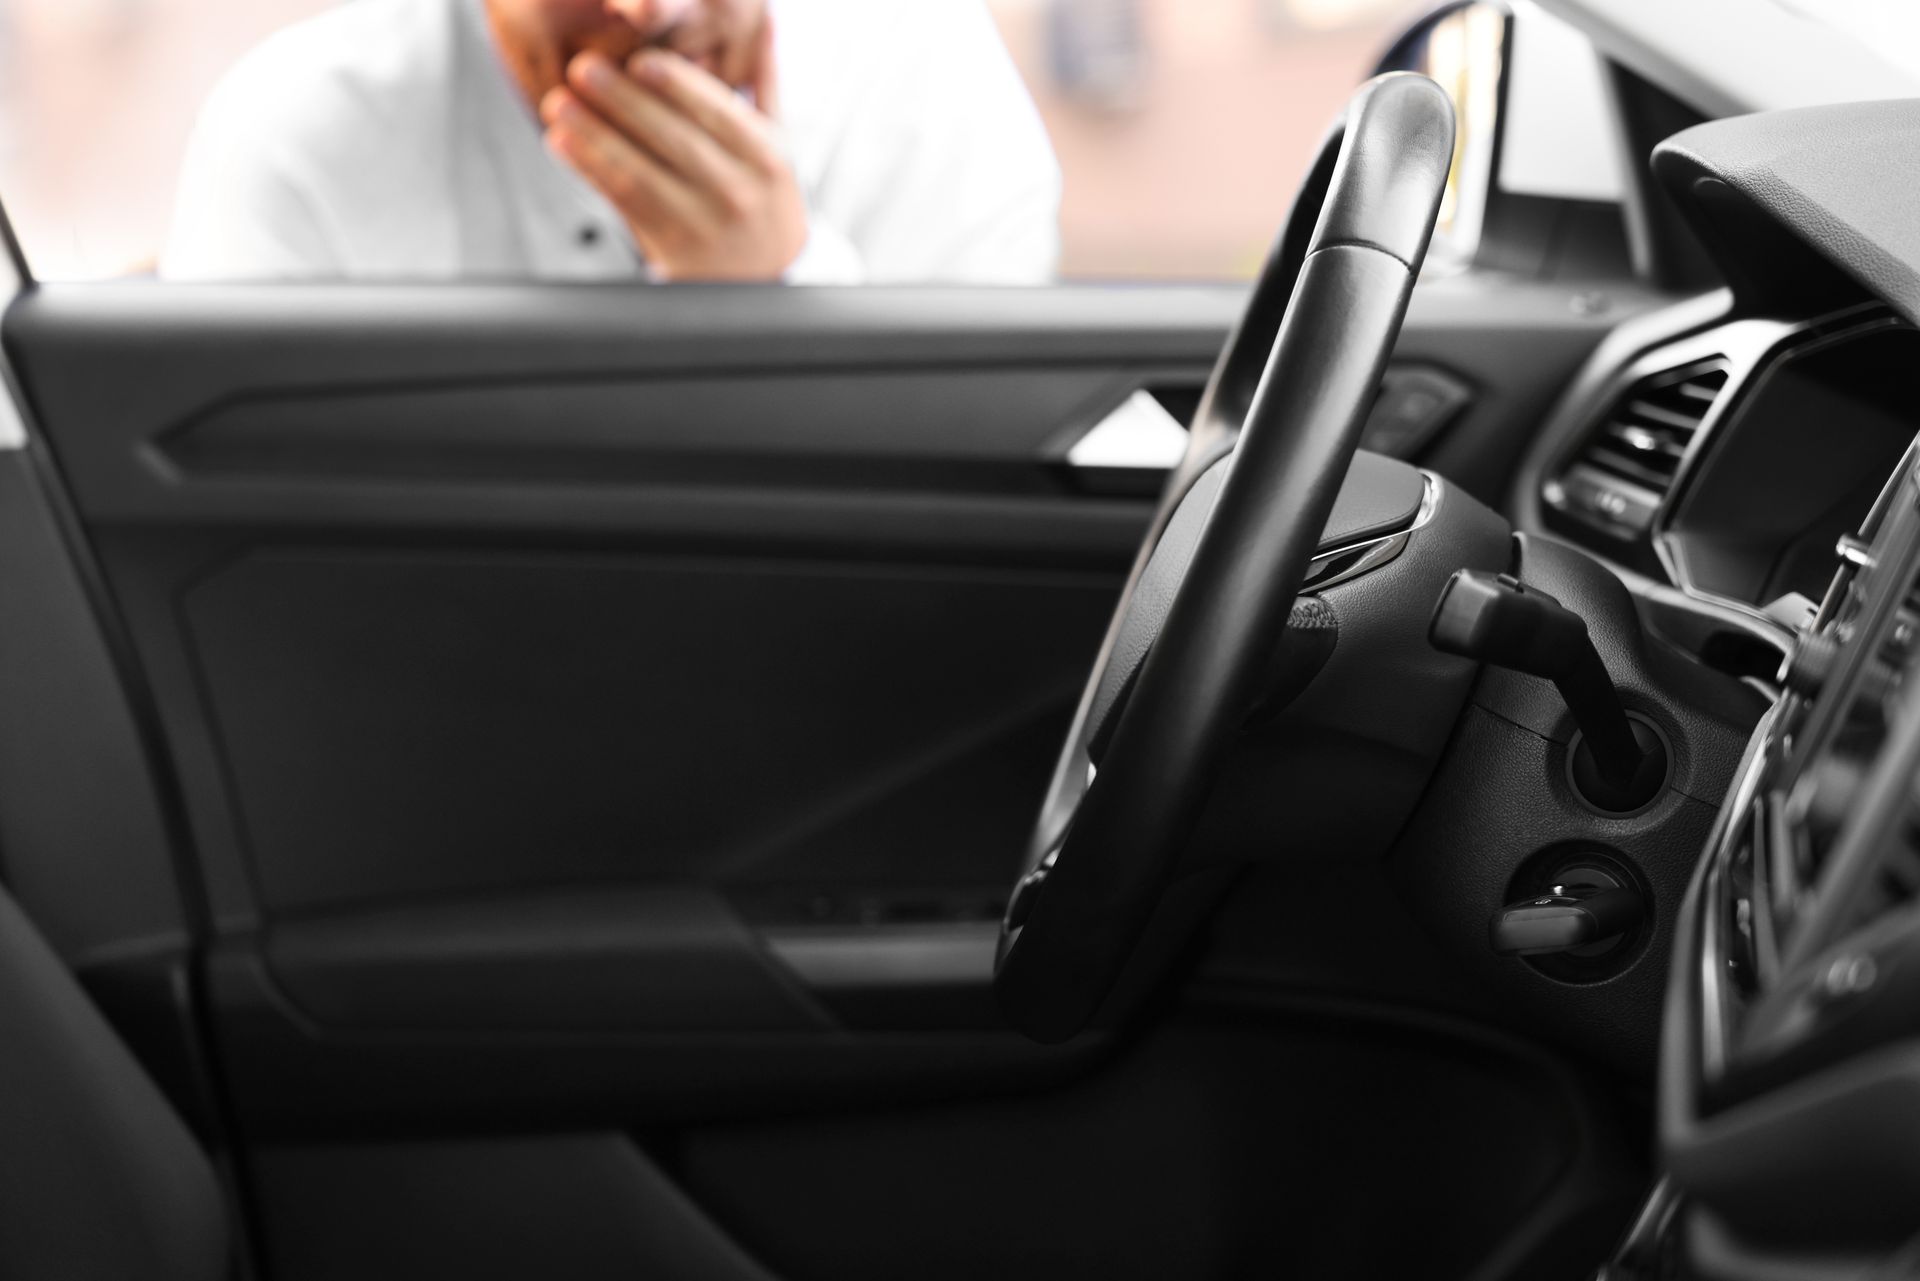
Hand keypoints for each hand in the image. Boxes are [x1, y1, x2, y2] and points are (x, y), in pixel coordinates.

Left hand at [541, 32, 806, 280]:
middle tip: (583, 68)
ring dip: (594, 136)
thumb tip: (761, 16)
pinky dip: (590, 170)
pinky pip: (624, 202)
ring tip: (558, 104)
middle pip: (676, 140)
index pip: (719, 113)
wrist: (766, 281)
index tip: (639, 58)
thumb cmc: (763, 201)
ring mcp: (704, 223)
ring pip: (642, 173)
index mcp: (767, 156)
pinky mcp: (672, 248)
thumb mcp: (778, 146)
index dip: (677, 84)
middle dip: (625, 102)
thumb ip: (763, 83)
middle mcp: (739, 191)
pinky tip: (561, 143)